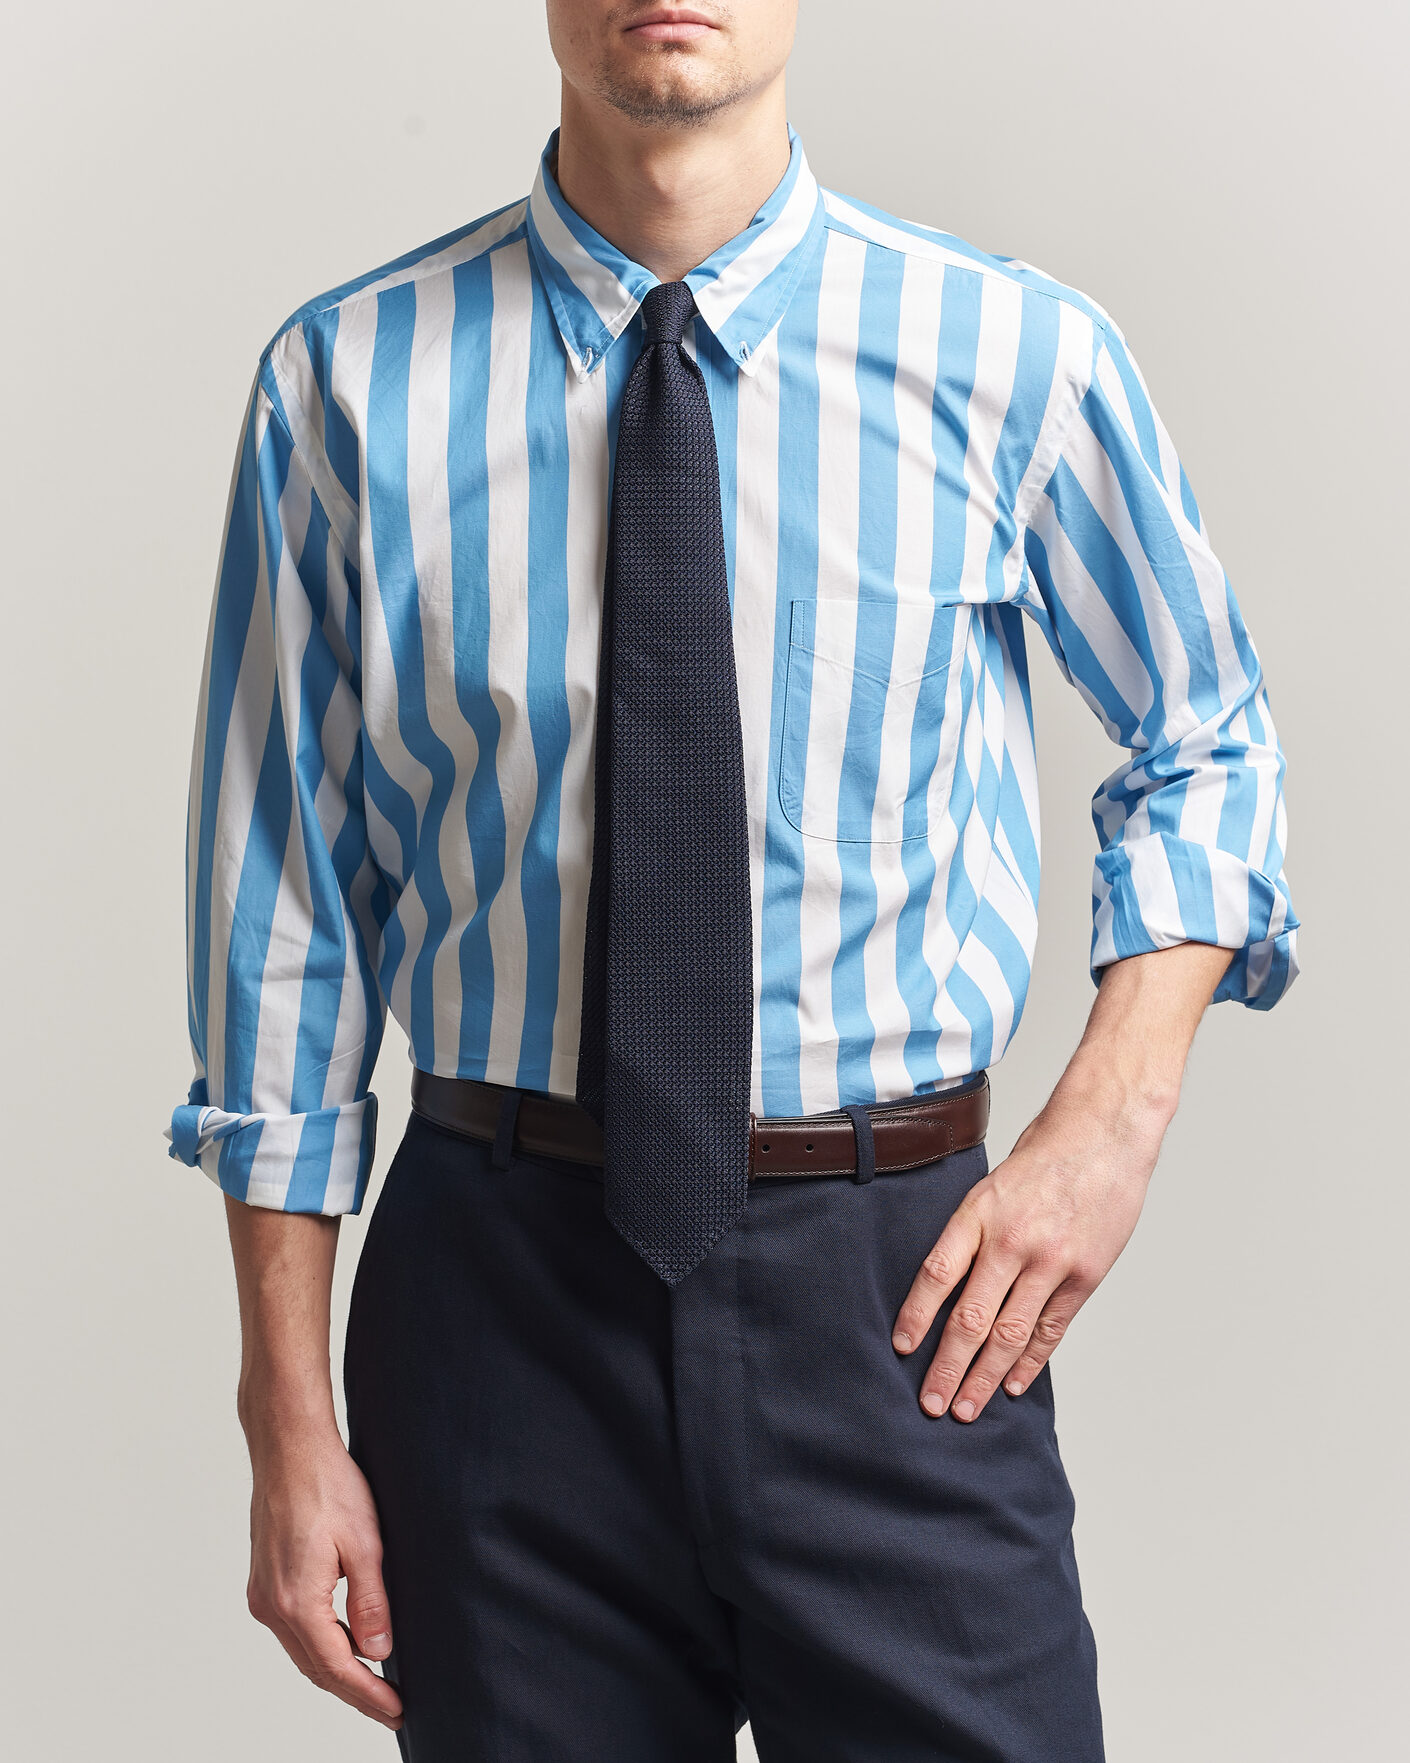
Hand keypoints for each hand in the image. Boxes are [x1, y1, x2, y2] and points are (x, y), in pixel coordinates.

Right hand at [243, 1423, 403, 1730]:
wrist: (289, 1448)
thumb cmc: (328, 1485)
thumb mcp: (365, 1544)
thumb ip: (371, 1602)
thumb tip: (378, 1653)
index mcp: (296, 1601)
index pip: (337, 1667)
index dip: (369, 1694)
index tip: (396, 1710)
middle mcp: (271, 1606)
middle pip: (316, 1667)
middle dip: (354, 1691)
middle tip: (390, 1707)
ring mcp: (262, 1595)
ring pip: (303, 1650)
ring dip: (337, 1670)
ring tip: (374, 1684)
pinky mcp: (264, 1581)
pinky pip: (294, 1629)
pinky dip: (320, 1645)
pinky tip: (345, 1645)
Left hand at [892, 1087, 1168, 1420]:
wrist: (1105, 1135)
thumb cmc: (1043, 1157)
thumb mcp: (990, 1185)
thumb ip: (970, 1235)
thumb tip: (944, 1290)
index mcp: (979, 1213)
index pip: (937, 1275)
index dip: (916, 1316)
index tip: (903, 1348)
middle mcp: (1013, 1241)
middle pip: (971, 1318)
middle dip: (948, 1368)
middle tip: (931, 1405)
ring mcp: (1052, 1262)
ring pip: (1010, 1334)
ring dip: (985, 1378)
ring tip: (966, 1408)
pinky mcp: (1084, 1276)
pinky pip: (1050, 1330)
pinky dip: (1029, 1362)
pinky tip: (1011, 1384)